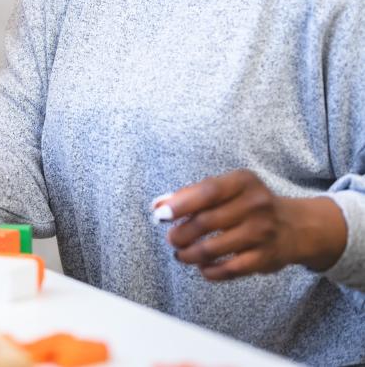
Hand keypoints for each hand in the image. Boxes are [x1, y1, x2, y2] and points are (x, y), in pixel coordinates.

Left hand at [157, 169, 347, 280]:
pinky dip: (209, 271)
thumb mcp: (225, 189)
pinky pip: (229, 269)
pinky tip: (201, 266)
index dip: (180, 204)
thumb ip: (190, 195)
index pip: (207, 191)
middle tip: (171, 239)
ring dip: (189, 254)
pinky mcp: (266, 258)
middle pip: (205, 222)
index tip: (159, 216)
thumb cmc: (247, 204)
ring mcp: (262, 232)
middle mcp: (256, 204)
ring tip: (181, 254)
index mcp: (242, 181)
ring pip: (213, 248)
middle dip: (180, 234)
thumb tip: (157, 205)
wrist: (295, 225)